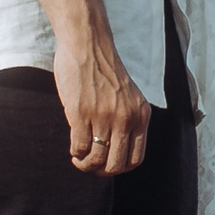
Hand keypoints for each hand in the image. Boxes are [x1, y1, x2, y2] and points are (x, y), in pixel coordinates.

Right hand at [54, 20, 149, 175]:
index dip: (120, 167)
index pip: (136, 158)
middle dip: (102, 171)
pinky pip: (80, 147)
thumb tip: (117, 148)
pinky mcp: (81, 113)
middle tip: (92, 165)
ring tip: (79, 158)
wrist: (87, 43)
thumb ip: (128, 118)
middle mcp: (125, 118)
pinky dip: (76, 153)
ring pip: (97, 159)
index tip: (109, 164)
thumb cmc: (104, 69)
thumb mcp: (128, 95)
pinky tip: (73, 148)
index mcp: (140, 114)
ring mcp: (103, 116)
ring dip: (86, 164)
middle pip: (116, 164)